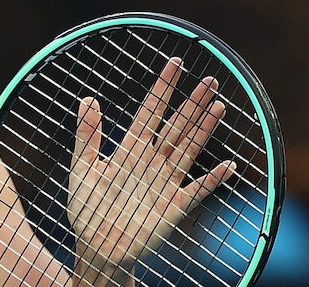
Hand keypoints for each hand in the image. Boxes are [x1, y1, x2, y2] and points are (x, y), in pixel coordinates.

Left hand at [67, 57, 235, 284]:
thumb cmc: (87, 206)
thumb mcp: (81, 167)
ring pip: (188, 150)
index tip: (175, 64)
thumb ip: (87, 135)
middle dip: (192, 103)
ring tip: (219, 107)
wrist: (95, 246)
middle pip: (176, 126)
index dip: (162, 88)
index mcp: (130, 148)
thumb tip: (88, 99)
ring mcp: (165, 182)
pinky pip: (196, 190)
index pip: (150, 111)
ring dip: (204, 130)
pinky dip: (212, 180)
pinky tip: (227, 165)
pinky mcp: (173, 207)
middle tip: (210, 80)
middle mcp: (151, 161)